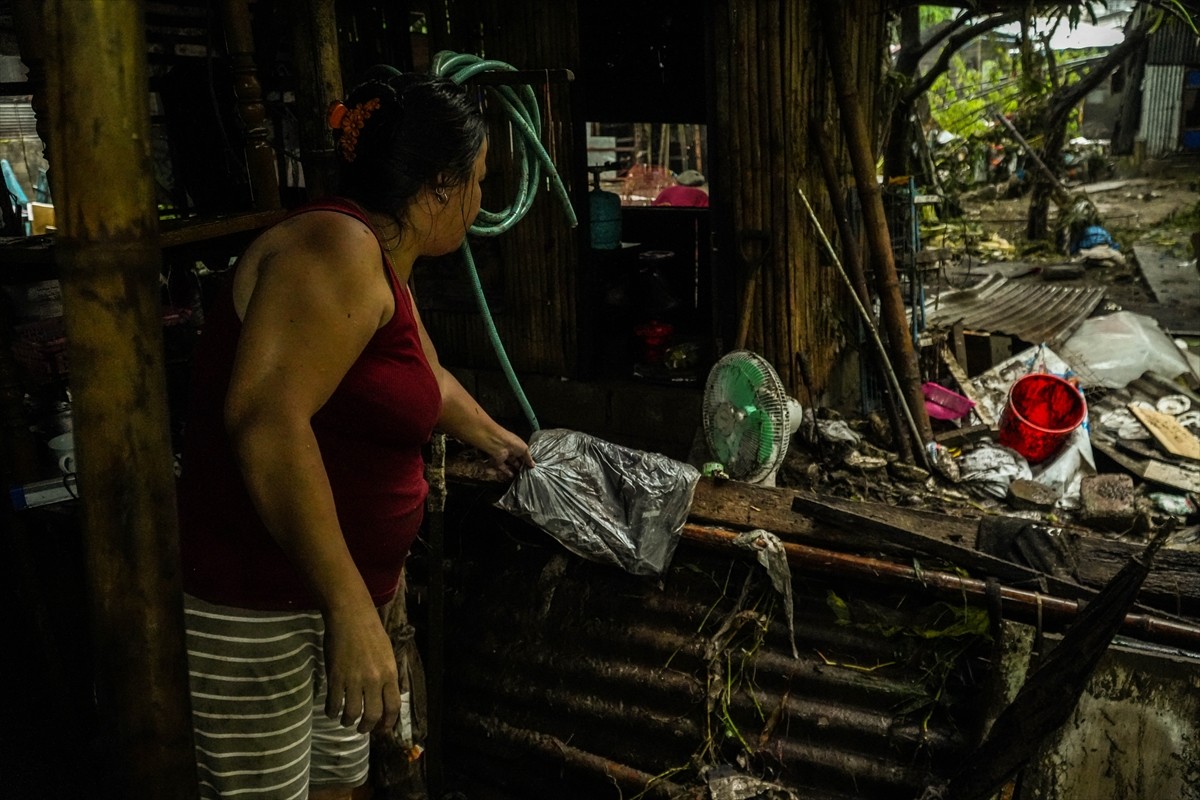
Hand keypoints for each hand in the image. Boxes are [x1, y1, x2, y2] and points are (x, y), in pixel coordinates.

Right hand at [322, 604, 401, 732]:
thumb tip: (384, 697)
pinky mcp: (336, 677)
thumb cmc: (370, 632)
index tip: (381, 729)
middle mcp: (374, 679)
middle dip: (367, 727)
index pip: (393, 707)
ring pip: (353, 713)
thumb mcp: (387, 654)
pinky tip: (332, 711)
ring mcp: (354, 679)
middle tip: (362, 728)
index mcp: (390, 673)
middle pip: (373, 715)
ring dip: (348, 721)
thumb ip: (386, 676)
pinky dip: (332, 711)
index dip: (387, 723)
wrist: (350, 616)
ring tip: (345, 720)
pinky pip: (334, 703)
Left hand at [484, 427, 534, 477]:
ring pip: (510, 463)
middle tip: (527, 472)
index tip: (531, 467)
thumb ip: (528, 458)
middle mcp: (511, 450)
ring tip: (521, 475)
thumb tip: (533, 464)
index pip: (523, 453)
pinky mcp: (499, 461)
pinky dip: (507, 472)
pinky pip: (503, 468)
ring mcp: (504, 455)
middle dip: (521, 465)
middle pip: (517, 459)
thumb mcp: (524, 449)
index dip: (527, 460)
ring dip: (515, 469)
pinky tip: (512, 476)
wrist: (499, 444)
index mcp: (517, 445)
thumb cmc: (513, 442)